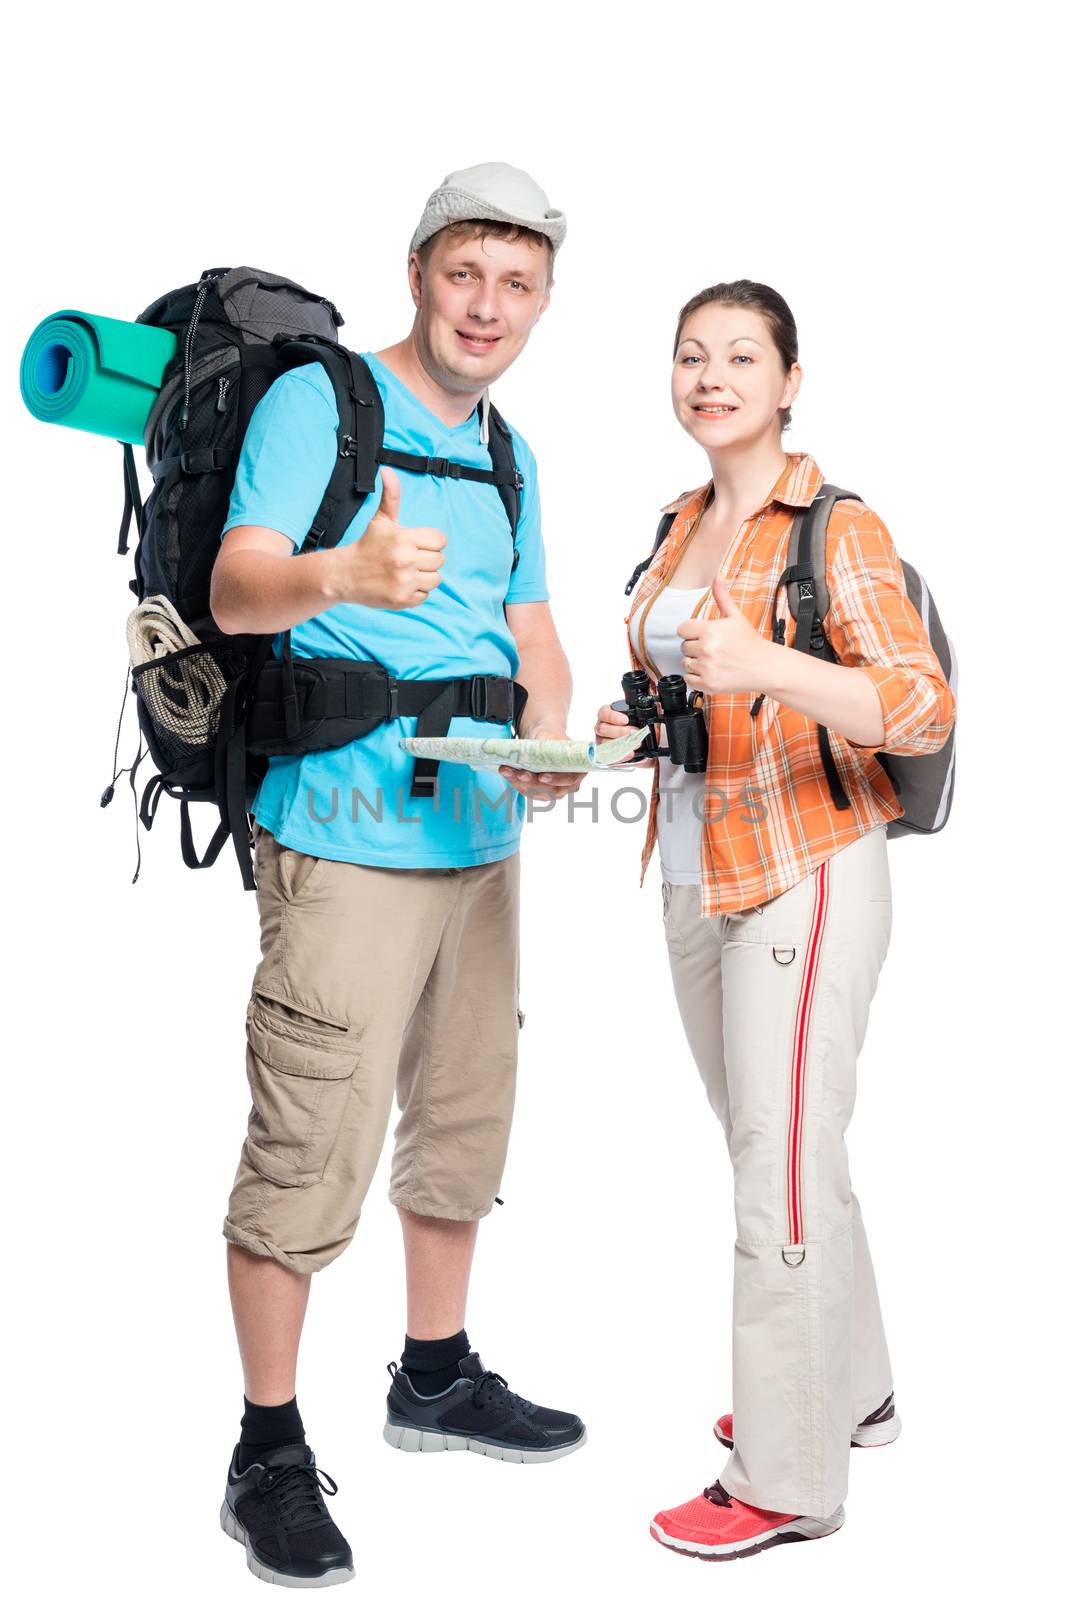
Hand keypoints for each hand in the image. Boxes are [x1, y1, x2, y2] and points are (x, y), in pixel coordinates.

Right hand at [326, 466, 446, 608]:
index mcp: (404, 538)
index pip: (440, 540)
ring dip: (424, 576)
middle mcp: (406, 560)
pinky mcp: (403, 600)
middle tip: (409, 560)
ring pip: (436, 579)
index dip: (430, 542)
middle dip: (427, 559)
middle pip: (439, 560)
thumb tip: (388, 470)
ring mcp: (405, 581)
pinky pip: (425, 595)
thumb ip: (391, 495)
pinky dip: (416, 592)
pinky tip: (401, 585)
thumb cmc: (367, 546)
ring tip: (406, 573)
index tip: (416, 545)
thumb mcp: (381, 520)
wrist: (345, 575)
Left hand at [498, 726, 587, 797]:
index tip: (542, 777)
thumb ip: (548, 743)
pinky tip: (506, 772)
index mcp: (579, 770)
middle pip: (551, 790)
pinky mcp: (540, 792)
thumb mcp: (551, 735)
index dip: (556, 780)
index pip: (569, 779)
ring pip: (536, 792)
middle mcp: (569, 785)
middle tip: (520, 773)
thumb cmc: (551, 737)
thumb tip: (539, 751)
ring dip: (520, 783)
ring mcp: (555, 790)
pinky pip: (527, 791)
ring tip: (507, 769)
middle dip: (532, 783)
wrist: (543, 739)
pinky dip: (515, 782)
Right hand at [594, 702, 654, 767]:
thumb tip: (658, 706)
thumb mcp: (645, 718)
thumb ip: (648, 711)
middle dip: (620, 732)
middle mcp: (603, 728)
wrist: (647, 746)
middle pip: (602, 729)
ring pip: (604, 743)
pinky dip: (620, 756)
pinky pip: (608, 756)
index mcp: (608, 715)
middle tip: (634, 733)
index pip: (603, 713)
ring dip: (620, 744)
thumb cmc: (641, 730)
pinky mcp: (606, 755)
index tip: (625, 720)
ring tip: (635, 745)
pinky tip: (630, 754)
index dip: (612, 716)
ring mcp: (602, 742)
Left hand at [677, 574, 773, 694]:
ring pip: (685, 663)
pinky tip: (711, 671)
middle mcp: (706, 649)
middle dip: (694, 646)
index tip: (701, 635)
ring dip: (695, 662)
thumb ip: (722, 597)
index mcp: (710, 631)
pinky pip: (689, 679)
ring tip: (712, 660)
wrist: (765, 666)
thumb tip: (717, 577)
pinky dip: (697, 677)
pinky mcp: (708, 684)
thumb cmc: (751, 642)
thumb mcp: (736, 617)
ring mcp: (706, 668)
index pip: (682, 629)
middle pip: (683, 647)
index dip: (690, 631)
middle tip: (712, 648)